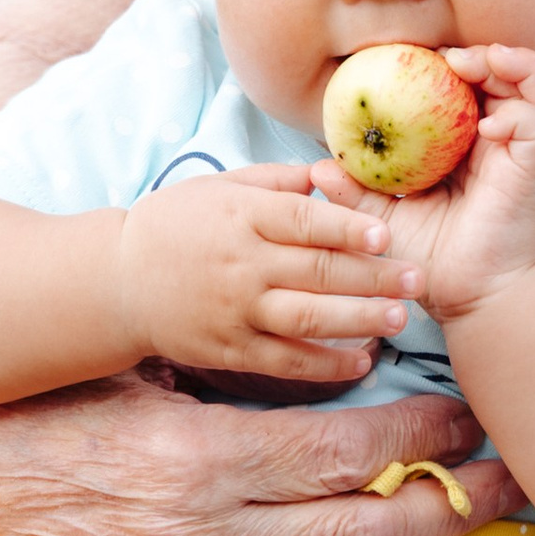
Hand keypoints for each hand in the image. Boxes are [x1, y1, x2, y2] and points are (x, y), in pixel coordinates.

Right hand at [0, 379, 520, 535]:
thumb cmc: (77, 397)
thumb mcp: (162, 358)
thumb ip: (253, 362)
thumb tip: (354, 345)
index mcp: (211, 458)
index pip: (350, 449)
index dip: (426, 430)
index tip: (478, 416)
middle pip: (359, 534)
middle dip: (451, 508)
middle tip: (515, 488)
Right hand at [113, 164, 417, 383]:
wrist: (117, 281)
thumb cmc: (177, 224)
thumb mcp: (219, 186)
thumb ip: (277, 181)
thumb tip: (333, 171)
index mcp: (241, 216)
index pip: (303, 221)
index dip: (347, 227)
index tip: (386, 232)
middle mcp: (240, 265)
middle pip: (317, 271)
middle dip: (373, 277)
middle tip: (417, 279)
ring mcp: (235, 311)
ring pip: (307, 319)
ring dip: (359, 321)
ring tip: (401, 318)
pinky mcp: (229, 350)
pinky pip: (285, 361)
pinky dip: (325, 364)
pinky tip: (362, 361)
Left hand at [323, 45, 534, 325]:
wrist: (467, 299)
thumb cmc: (429, 262)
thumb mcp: (381, 221)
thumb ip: (354, 192)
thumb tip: (317, 167)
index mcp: (468, 145)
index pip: (471, 86)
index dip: (453, 64)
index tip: (420, 59)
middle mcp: (500, 143)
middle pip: (509, 76)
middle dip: (486, 54)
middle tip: (451, 57)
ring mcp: (520, 155)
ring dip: (515, 66)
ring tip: (481, 63)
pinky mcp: (534, 171)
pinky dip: (519, 114)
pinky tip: (489, 125)